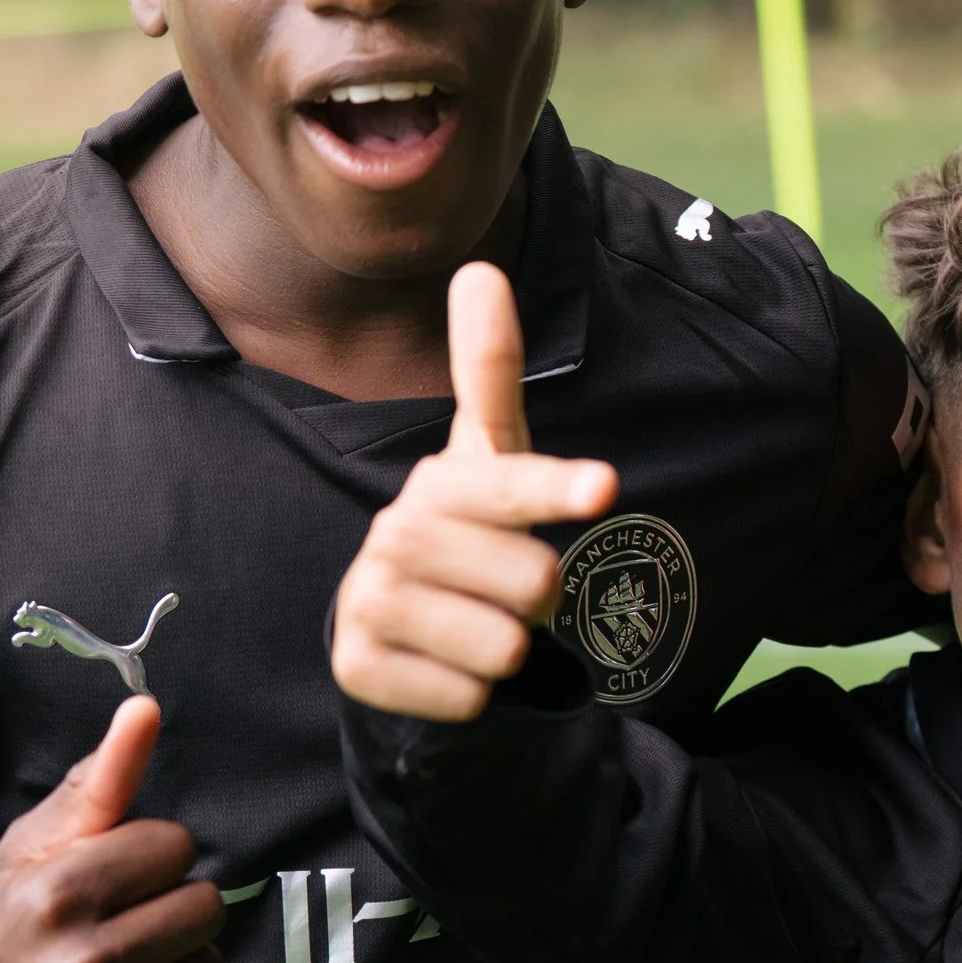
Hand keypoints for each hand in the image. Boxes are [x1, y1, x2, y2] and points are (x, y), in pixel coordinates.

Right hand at [332, 263, 618, 720]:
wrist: (402, 630)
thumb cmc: (470, 537)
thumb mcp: (492, 461)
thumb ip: (489, 372)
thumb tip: (477, 265)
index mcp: (442, 483)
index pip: (510, 484)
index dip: (556, 489)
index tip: (605, 487)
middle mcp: (394, 533)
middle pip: (530, 579)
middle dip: (543, 596)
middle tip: (515, 589)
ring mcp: (368, 599)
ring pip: (501, 645)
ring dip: (512, 648)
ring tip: (482, 625)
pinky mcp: (356, 666)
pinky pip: (464, 697)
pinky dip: (475, 694)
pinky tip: (448, 666)